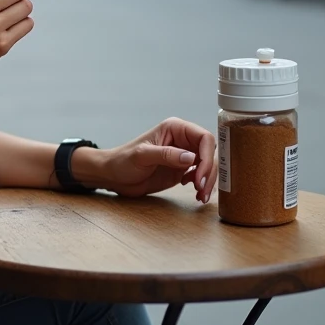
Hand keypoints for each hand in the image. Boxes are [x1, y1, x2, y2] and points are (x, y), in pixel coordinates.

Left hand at [83, 118, 218, 202]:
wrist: (114, 176)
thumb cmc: (123, 160)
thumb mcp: (142, 156)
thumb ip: (166, 155)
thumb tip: (192, 158)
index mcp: (175, 129)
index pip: (204, 138)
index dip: (207, 157)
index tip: (200, 176)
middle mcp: (182, 140)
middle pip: (209, 153)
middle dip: (209, 172)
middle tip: (201, 189)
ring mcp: (183, 155)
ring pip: (208, 165)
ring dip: (208, 181)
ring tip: (200, 195)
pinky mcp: (182, 170)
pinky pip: (201, 175)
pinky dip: (202, 185)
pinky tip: (195, 193)